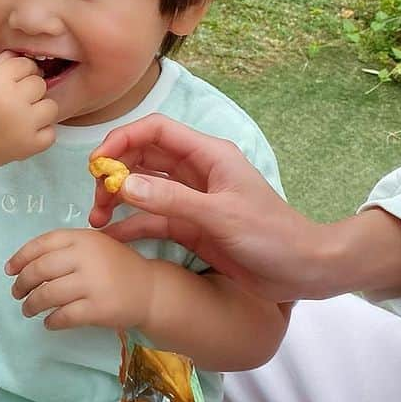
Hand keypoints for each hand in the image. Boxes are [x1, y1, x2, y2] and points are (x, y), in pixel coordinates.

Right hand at [0, 52, 57, 175]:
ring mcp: (22, 126)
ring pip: (51, 107)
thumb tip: (22, 54)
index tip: (13, 80)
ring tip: (23, 116)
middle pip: (39, 84)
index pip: (26, 64)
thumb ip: (0, 66)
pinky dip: (41, 133)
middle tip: (15, 100)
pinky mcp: (28, 147)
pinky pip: (51, 133)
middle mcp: (10, 102)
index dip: (21, 70)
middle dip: (29, 90)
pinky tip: (25, 132)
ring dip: (39, 110)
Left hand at [5, 228, 154, 331]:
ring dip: (31, 304)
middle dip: (22, 283)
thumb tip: (25, 263)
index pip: (42, 243)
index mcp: (83, 238)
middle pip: (40, 270)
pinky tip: (49, 322)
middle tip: (17, 293)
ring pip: (47, 295)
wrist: (150, 290)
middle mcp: (86, 257)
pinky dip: (51, 321)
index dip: (21, 257)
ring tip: (28, 310)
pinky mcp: (97, 309)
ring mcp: (92, 284)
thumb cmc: (117, 267)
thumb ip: (67, 249)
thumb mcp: (95, 245)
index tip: (9, 270)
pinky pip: (63, 316)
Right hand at [87, 116, 320, 301]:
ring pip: (144, 189)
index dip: (123, 140)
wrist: (303, 270)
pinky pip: (153, 219)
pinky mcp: (192, 227)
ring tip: (97, 221)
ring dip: (119, 200)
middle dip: (115, 174)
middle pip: (144, 158)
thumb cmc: (271, 235)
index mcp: (209, 155)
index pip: (156, 131)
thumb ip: (171, 199)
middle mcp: (197, 172)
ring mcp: (193, 200)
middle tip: (97, 200)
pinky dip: (132, 225)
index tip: (98, 164)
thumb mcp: (219, 216)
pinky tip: (112, 237)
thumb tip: (124, 183)